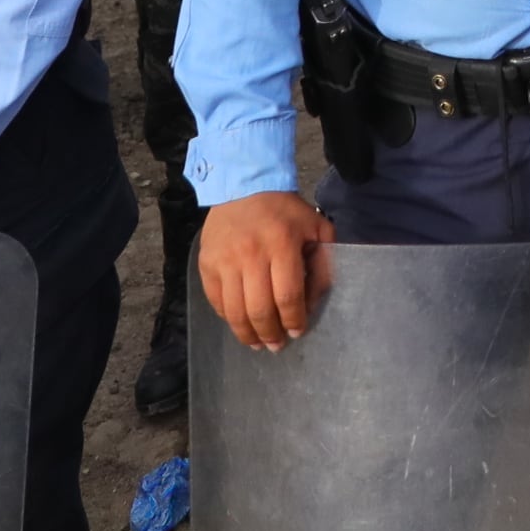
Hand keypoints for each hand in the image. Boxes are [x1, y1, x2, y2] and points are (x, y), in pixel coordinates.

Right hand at [199, 190, 336, 350]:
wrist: (243, 186)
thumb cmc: (284, 211)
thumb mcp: (315, 228)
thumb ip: (322, 263)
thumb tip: (313, 302)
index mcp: (282, 244)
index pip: (288, 295)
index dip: (293, 319)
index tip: (297, 331)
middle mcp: (251, 254)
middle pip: (260, 309)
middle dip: (271, 333)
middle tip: (277, 345)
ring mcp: (225, 260)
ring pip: (235, 311)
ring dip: (248, 334)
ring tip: (257, 343)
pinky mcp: (207, 263)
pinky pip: (216, 301)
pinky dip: (228, 318)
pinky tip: (240, 323)